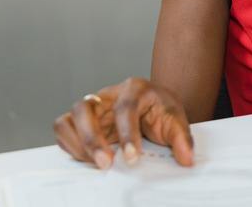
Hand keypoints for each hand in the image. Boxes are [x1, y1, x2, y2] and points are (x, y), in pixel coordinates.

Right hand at [53, 77, 194, 168]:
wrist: (152, 106)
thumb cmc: (160, 110)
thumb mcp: (176, 121)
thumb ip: (182, 139)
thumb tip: (187, 158)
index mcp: (134, 88)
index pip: (125, 107)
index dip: (127, 133)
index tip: (132, 157)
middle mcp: (107, 94)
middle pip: (86, 107)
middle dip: (92, 138)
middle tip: (106, 163)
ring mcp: (92, 106)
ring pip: (70, 117)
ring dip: (78, 143)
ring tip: (95, 164)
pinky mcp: (81, 120)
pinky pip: (64, 128)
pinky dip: (70, 145)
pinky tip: (87, 159)